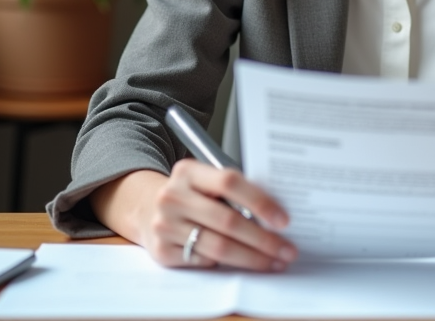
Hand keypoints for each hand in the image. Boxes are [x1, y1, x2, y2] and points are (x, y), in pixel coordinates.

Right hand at [93, 163, 298, 271]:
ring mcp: (164, 225)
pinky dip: (227, 263)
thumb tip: (277, 215)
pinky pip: (204, 261)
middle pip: (227, 220)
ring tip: (274, 261)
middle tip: (287, 250)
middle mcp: (172, 196)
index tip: (283, 220)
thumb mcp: (207, 181)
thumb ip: (235, 191)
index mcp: (188, 171)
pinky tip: (244, 263)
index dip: (260, 201)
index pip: (229, 182)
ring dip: (252, 258)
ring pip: (218, 247)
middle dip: (263, 239)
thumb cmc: (191, 194)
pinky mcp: (161, 251)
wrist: (147, 208)